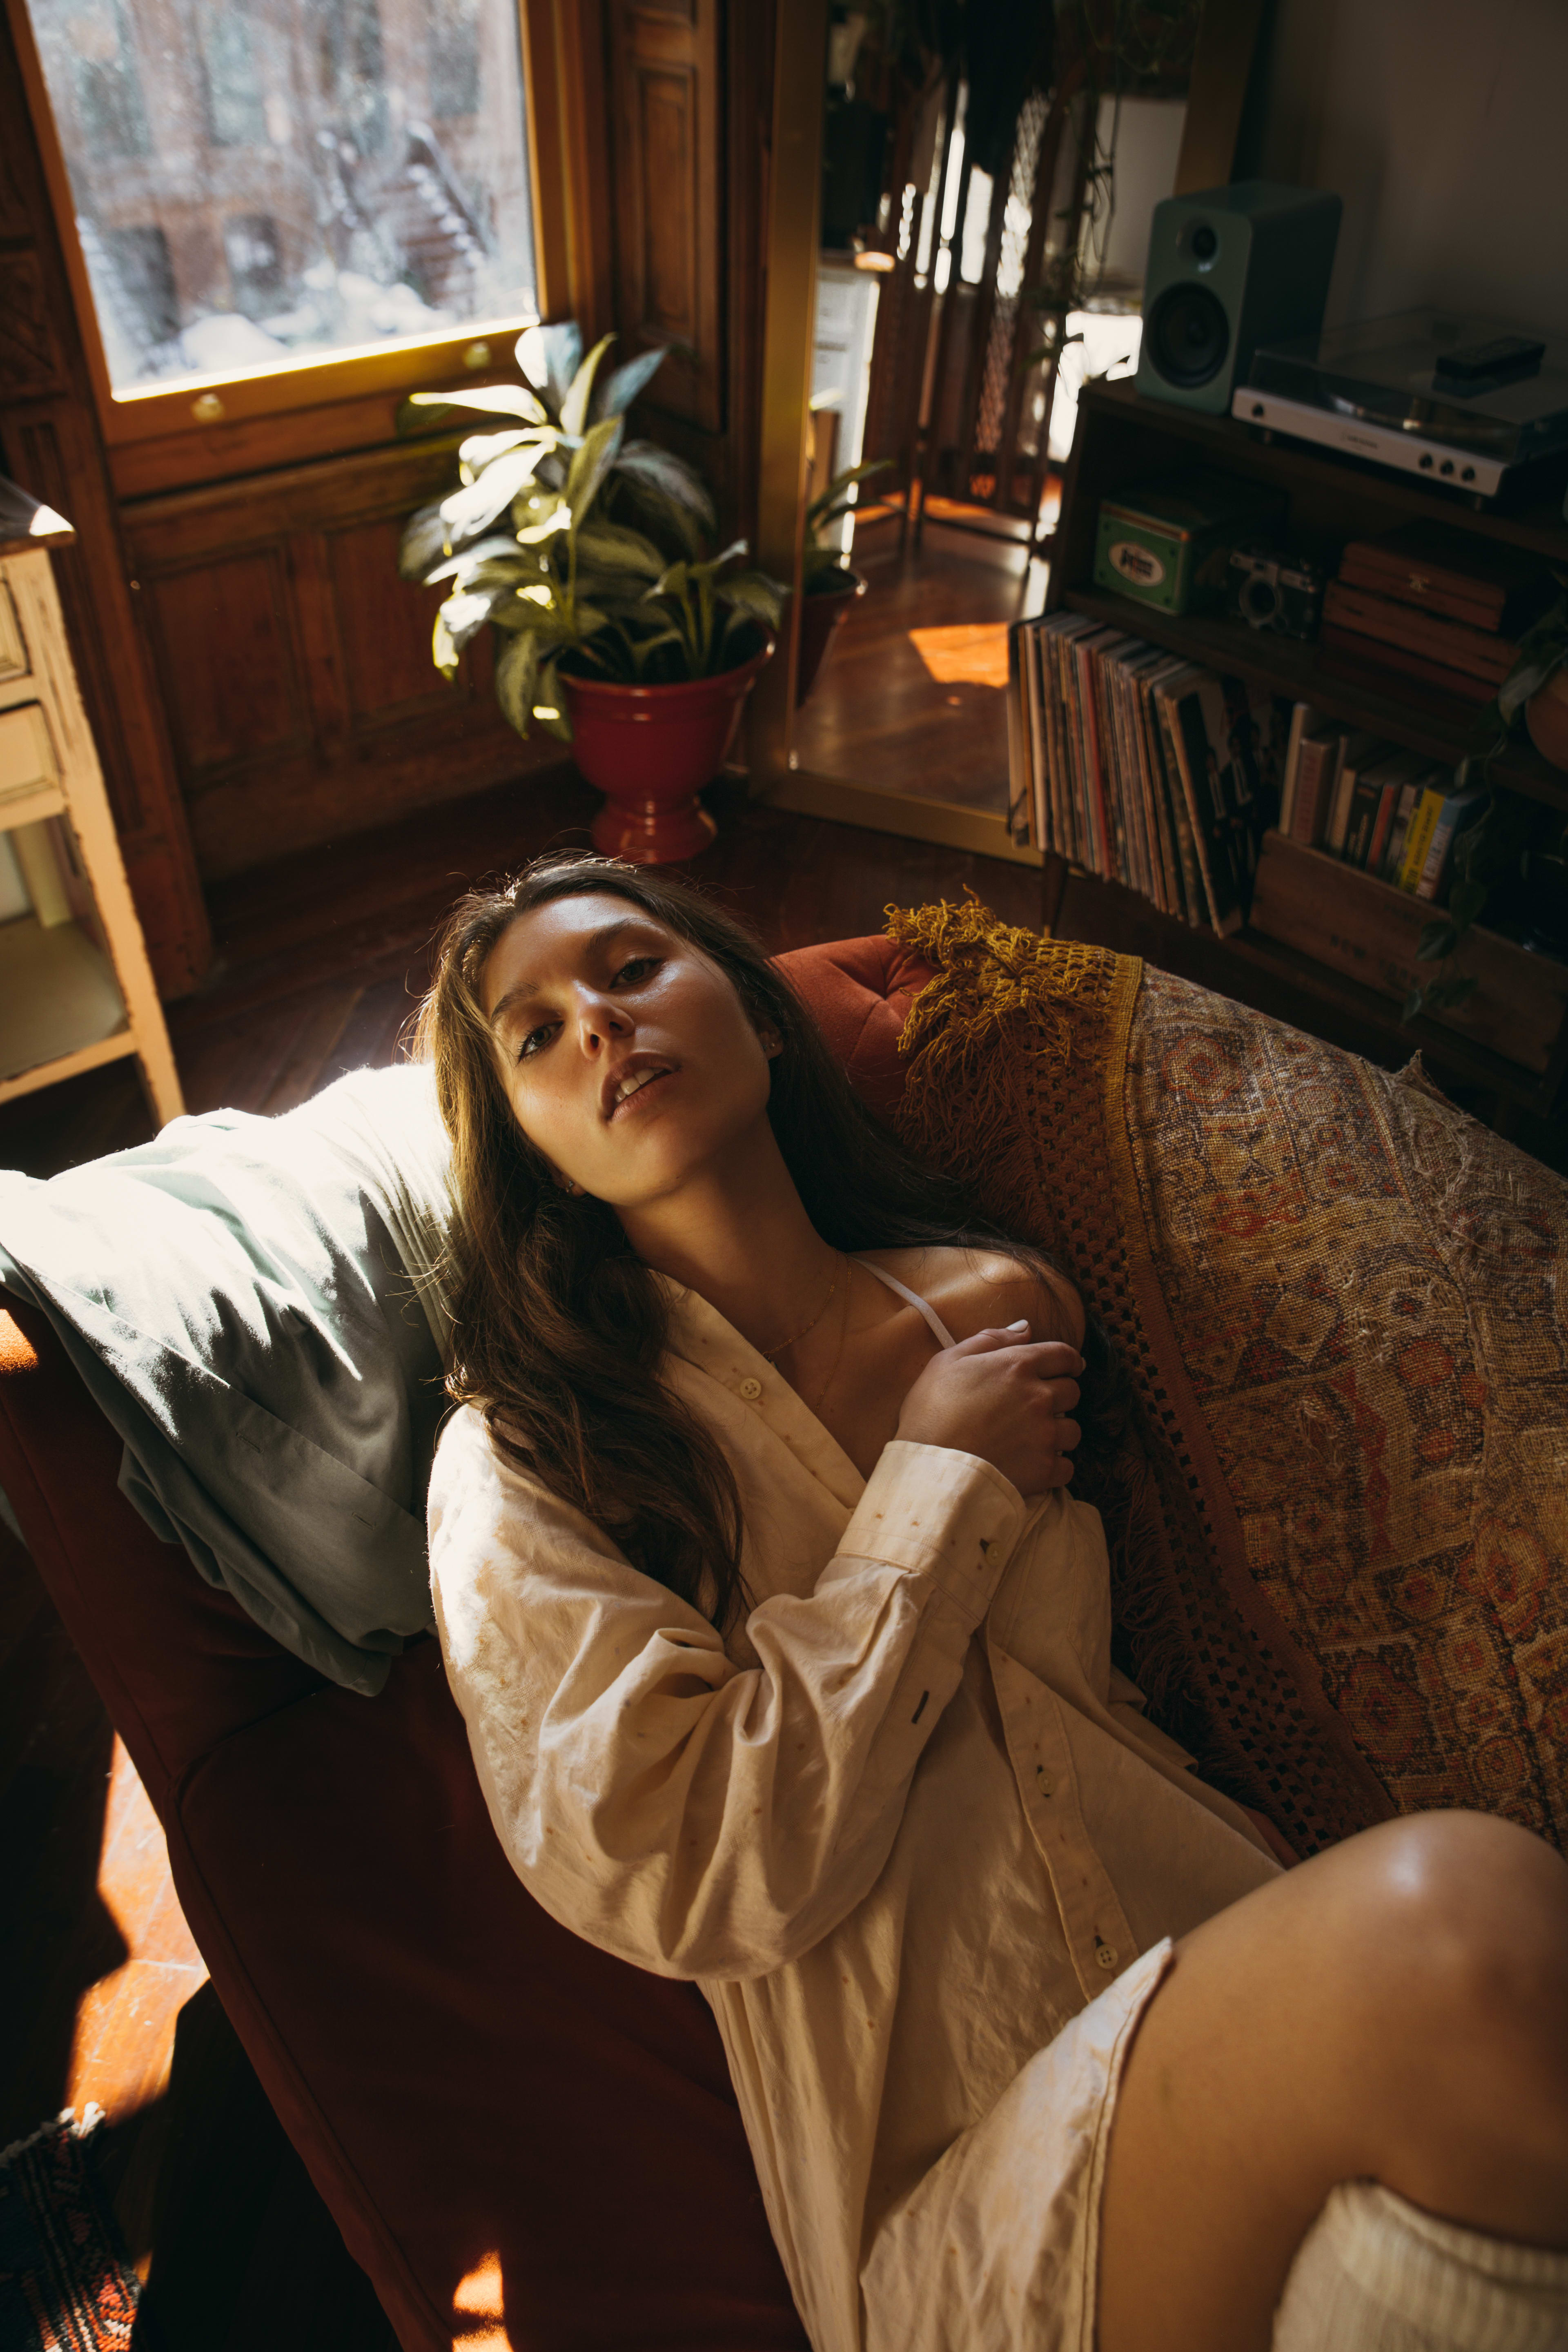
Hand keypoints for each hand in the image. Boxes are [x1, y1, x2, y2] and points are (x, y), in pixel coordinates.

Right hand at [895, 1323, 1083, 1498]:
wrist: (929, 1469)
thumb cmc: (931, 1413)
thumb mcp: (948, 1362)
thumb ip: (990, 1339)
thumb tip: (1026, 1327)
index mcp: (1017, 1366)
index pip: (1063, 1355)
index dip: (1069, 1361)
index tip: (1068, 1368)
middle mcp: (1039, 1397)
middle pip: (1072, 1392)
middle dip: (1059, 1396)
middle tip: (1037, 1407)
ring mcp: (1045, 1435)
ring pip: (1072, 1430)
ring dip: (1058, 1432)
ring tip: (1033, 1439)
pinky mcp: (1045, 1469)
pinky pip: (1067, 1467)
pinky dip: (1055, 1467)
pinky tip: (1034, 1465)